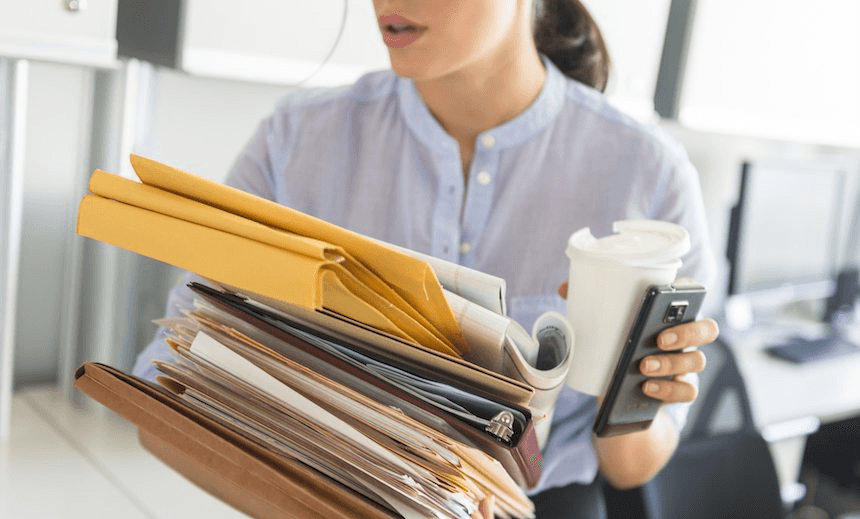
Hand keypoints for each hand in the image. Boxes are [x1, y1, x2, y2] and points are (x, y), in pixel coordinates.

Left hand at [557, 279, 719, 403]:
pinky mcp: (682, 389)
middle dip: (686, 333)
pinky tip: (647, 388)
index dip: (689, 292)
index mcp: (670, 313)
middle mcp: (685, 336)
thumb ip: (588, 303)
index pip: (693, 294)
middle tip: (659, 339)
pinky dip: (668, 390)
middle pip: (707, 329)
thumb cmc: (616, 344)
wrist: (618, 390)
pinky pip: (688, 391)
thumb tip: (564, 287)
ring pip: (697, 361)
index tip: (668, 296)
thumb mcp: (603, 324)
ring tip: (642, 367)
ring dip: (671, 364)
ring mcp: (686, 363)